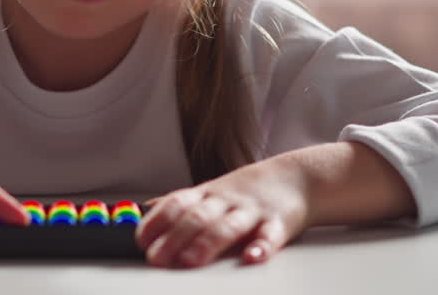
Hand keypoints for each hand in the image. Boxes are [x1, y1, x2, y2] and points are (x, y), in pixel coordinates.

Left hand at [136, 154, 309, 267]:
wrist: (296, 177)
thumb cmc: (248, 190)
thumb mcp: (210, 190)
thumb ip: (180, 203)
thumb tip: (144, 208)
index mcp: (207, 194)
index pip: (176, 204)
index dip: (156, 221)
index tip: (141, 240)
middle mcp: (226, 201)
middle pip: (197, 217)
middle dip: (175, 237)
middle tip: (157, 258)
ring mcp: (251, 211)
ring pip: (228, 226)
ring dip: (208, 243)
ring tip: (191, 260)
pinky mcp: (279, 223)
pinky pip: (270, 235)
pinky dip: (262, 247)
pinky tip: (252, 258)